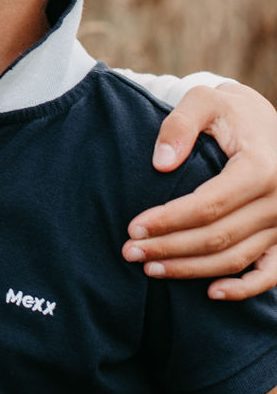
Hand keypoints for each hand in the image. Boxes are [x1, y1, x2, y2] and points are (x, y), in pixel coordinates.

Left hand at [123, 83, 276, 299]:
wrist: (263, 123)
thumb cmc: (229, 112)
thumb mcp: (204, 101)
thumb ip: (180, 124)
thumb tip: (160, 164)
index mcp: (260, 168)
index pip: (208, 205)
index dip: (169, 220)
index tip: (133, 226)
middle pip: (217, 237)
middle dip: (170, 248)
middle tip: (130, 252)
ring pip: (235, 258)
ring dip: (191, 269)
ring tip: (150, 268)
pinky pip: (269, 274)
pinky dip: (243, 288)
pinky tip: (211, 293)